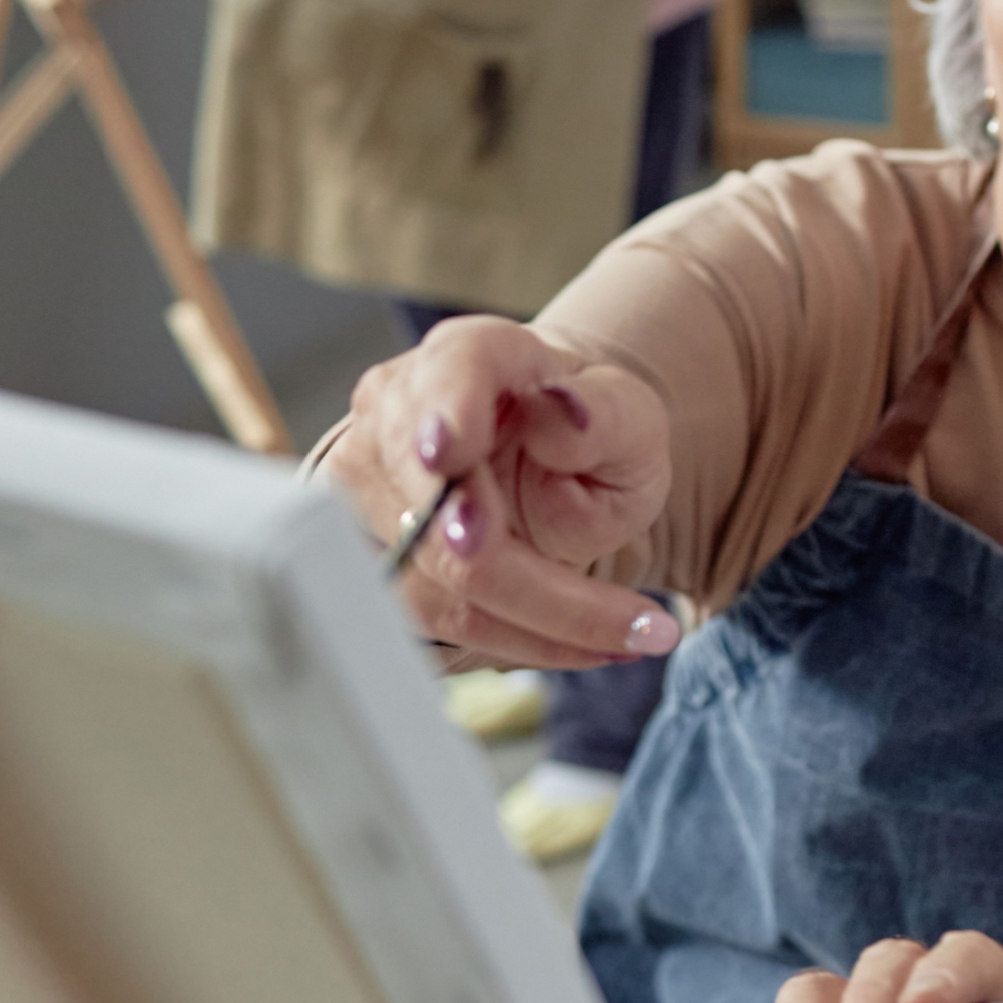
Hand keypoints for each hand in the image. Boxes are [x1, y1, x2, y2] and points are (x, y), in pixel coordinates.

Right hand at [323, 316, 680, 667]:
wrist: (552, 459)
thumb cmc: (588, 433)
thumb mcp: (629, 417)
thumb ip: (602, 415)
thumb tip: (561, 416)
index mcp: (471, 356)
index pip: (448, 374)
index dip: (443, 414)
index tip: (449, 454)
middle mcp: (398, 412)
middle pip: (432, 503)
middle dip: (499, 566)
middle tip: (606, 612)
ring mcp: (367, 484)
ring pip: (430, 578)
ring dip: (538, 623)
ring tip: (637, 636)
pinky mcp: (365, 554)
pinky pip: (432, 619)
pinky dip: (517, 640)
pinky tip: (590, 646)